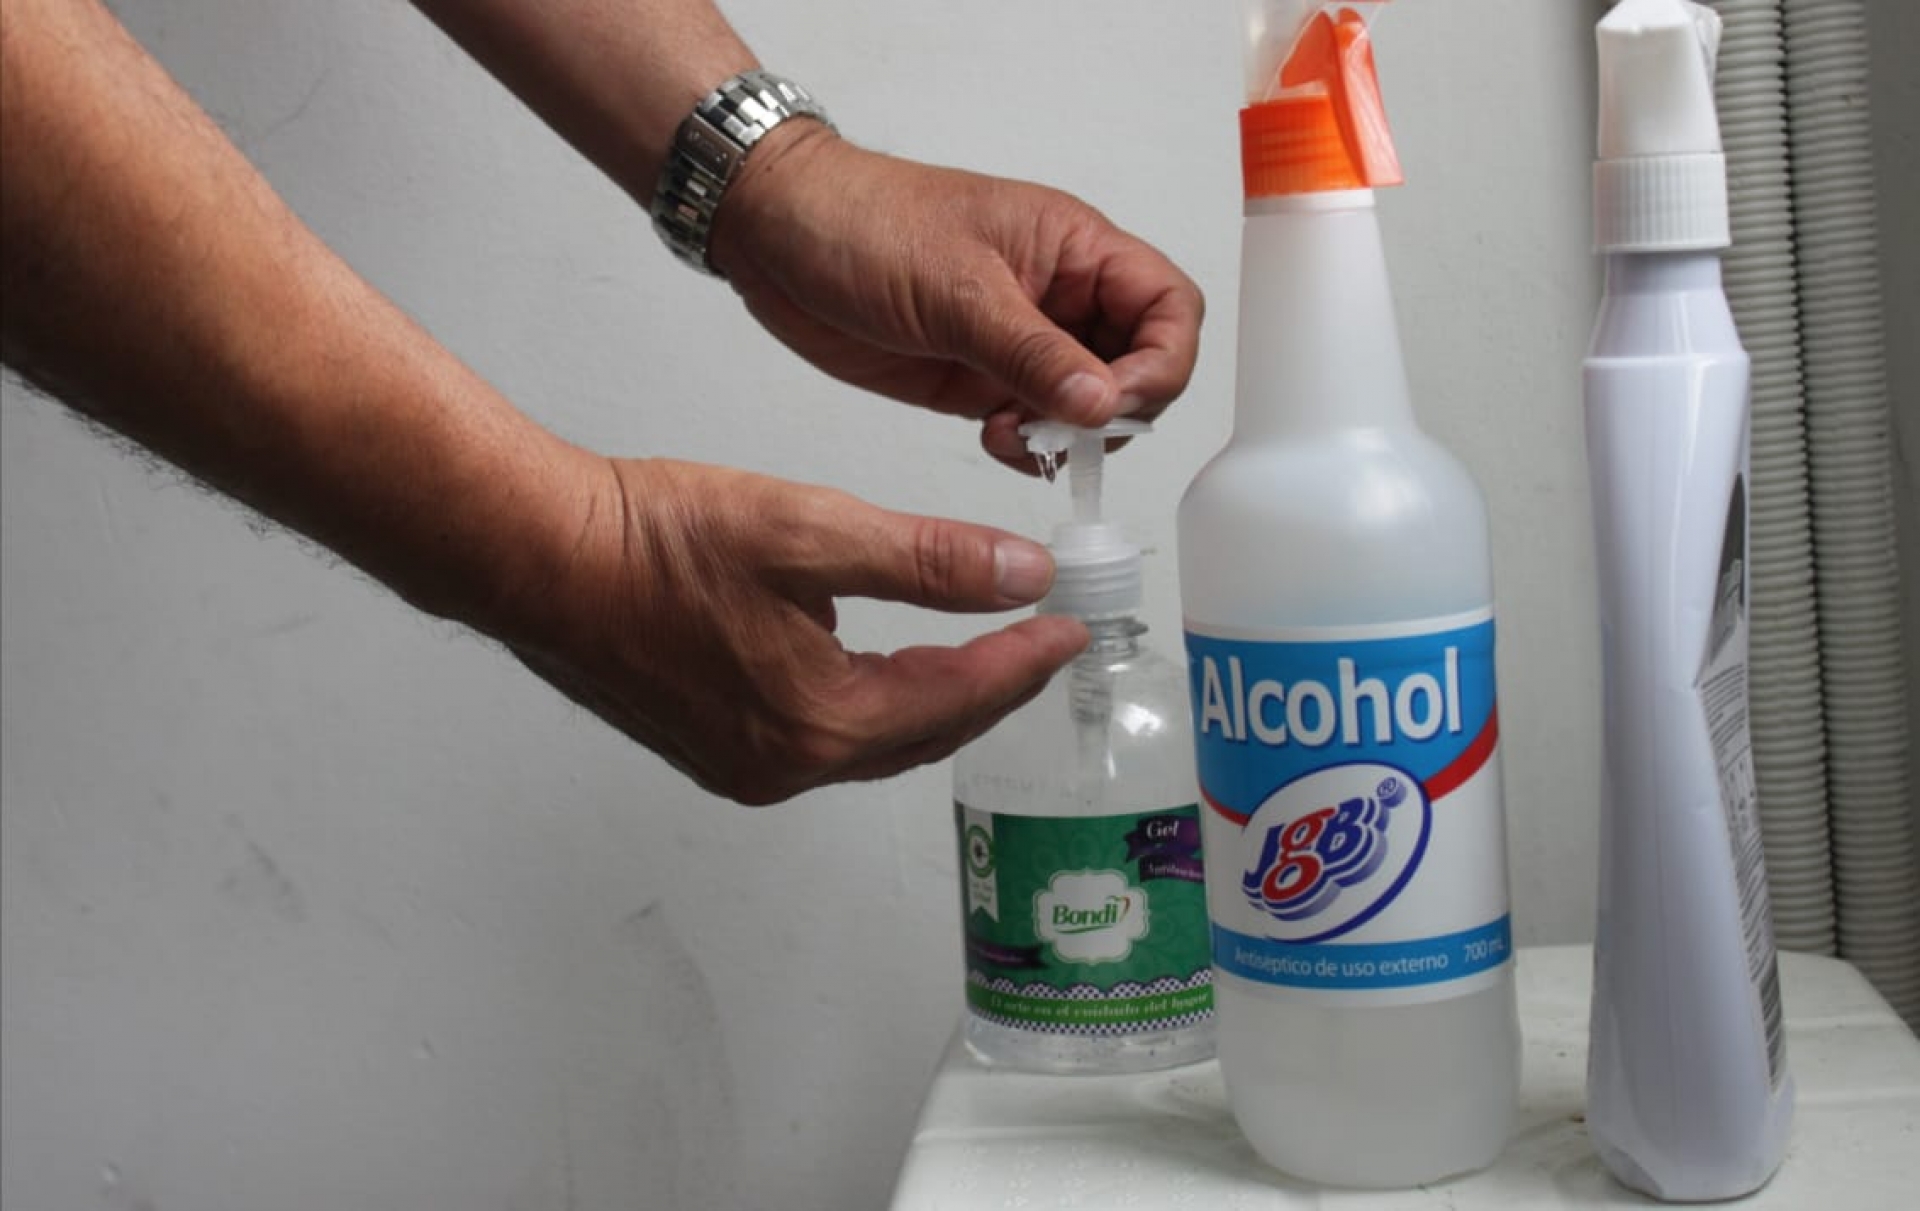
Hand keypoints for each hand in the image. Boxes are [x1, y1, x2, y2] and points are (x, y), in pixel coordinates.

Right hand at [501, 456, 1089, 803]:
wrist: (537, 555)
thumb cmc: (653, 541)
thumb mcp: (810, 531)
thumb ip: (928, 560)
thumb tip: (1021, 577)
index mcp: (819, 722)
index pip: (957, 698)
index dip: (1023, 660)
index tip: (1071, 628)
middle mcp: (785, 765)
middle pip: (922, 733)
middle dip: (990, 688)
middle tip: (1043, 645)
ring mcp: (744, 765)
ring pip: (874, 740)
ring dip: (934, 700)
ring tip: (985, 657)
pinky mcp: (714, 745)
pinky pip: (825, 737)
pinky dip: (874, 704)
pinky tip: (887, 670)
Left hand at [708, 126, 1203, 470]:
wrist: (777, 235)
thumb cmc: (863, 222)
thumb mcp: (955, 287)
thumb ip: (1033, 352)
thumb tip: (1104, 403)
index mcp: (1075, 248)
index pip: (1169, 306)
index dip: (1164, 360)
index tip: (1116, 401)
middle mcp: (1061, 296)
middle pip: (1142, 364)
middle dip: (1116, 409)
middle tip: (1062, 430)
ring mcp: (1023, 341)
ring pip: (1089, 404)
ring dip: (1069, 435)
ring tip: (1015, 434)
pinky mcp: (981, 378)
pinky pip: (1036, 424)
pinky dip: (1029, 445)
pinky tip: (995, 440)